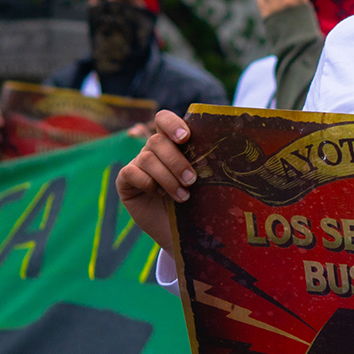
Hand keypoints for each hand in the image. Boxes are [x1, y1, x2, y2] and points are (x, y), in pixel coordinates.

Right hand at [116, 110, 195, 259]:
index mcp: (172, 144)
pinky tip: (158, 195)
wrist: (182, 233)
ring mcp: (137, 165)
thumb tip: (228, 150)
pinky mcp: (125, 182)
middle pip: (157, 141)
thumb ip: (205, 162)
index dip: (172, 124)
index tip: (186, 137)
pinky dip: (146, 182)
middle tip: (192, 180)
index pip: (164, 120)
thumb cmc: (196, 204)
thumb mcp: (204, 181)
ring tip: (183, 196)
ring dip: (167, 177)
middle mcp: (153, 151)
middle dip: (176, 161)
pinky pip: (131, 172)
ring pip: (147, 158)